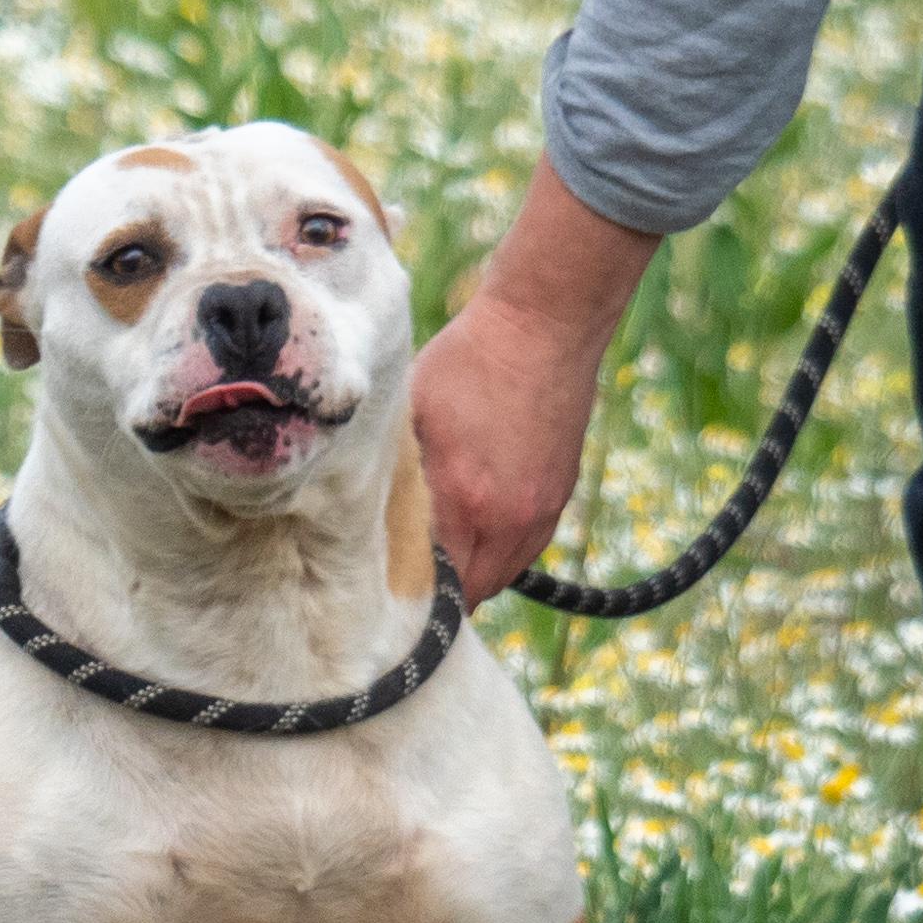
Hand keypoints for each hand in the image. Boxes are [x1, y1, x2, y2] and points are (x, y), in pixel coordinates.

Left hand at [412, 291, 602, 607]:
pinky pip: (524, 549)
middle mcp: (508, 520)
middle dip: (440, 593)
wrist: (543, 326)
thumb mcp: (412, 415)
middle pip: (470, 592)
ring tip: (442, 562)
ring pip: (501, 575)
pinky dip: (498, 550)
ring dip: (473, 574)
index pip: (433, 585)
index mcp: (462, 501)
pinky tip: (475, 530)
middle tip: (407, 586)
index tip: (383, 595)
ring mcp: (540, 512)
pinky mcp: (558, 497)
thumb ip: (396, 474)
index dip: (407, 596)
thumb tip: (363, 513)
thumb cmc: (467, 363)